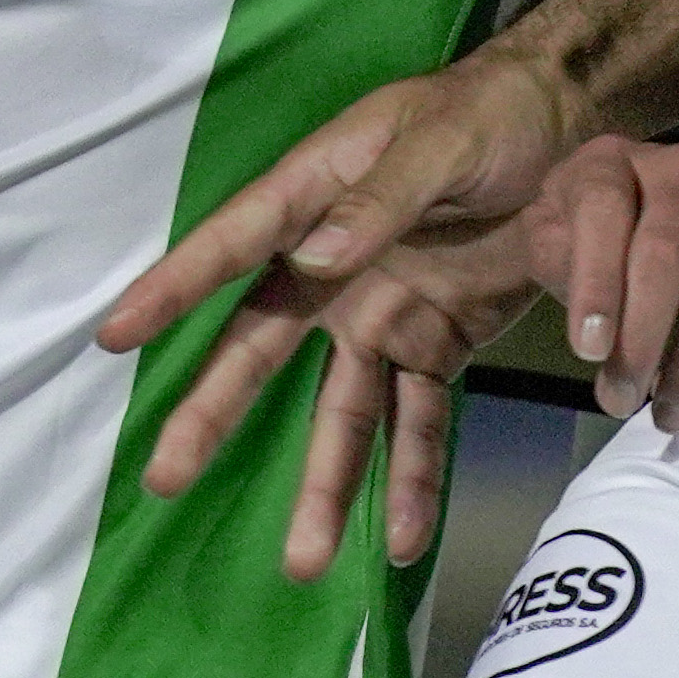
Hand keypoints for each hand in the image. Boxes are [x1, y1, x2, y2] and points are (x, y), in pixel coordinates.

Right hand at [100, 48, 577, 574]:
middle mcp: (332, 268)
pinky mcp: (433, 345)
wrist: (565, 131)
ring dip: (323, 485)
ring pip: (339, 411)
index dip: (173, 289)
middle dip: (213, 415)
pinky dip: (414, 480)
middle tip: (163, 477)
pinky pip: (418, 421)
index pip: (231, 247)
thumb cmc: (484, 115)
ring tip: (302, 563)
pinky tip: (403, 540)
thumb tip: (319, 257)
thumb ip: (382, 198)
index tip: (113, 333)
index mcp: (317, 199)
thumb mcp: (440, 140)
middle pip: (260, 350)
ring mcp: (379, 314)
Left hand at [531, 130, 678, 427]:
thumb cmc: (607, 234)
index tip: (588, 350)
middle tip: (621, 400)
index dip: (596, 282)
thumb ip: (551, 262)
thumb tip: (587, 323)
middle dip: (643, 338)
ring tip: (669, 414)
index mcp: (610, 162)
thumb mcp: (558, 237)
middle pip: (665, 252)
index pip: (602, 211)